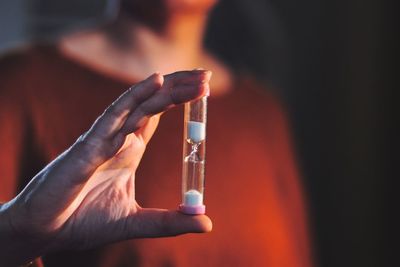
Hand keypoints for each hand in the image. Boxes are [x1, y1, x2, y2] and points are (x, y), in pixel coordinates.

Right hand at [0, 70, 211, 265]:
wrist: (46, 231)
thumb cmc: (84, 221)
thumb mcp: (136, 221)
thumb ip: (170, 221)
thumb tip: (207, 223)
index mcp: (129, 149)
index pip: (157, 114)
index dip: (179, 99)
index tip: (204, 88)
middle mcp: (118, 139)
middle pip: (151, 104)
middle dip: (178, 88)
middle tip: (204, 76)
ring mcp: (102, 140)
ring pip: (134, 107)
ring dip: (160, 91)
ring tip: (186, 78)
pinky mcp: (85, 150)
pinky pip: (109, 122)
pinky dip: (130, 104)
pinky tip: (154, 86)